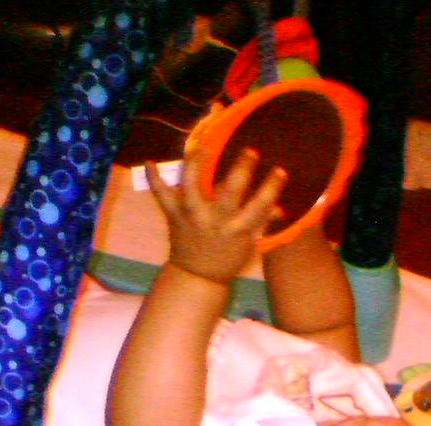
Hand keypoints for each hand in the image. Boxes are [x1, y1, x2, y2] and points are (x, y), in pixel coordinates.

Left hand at [146, 147, 286, 285]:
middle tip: (250, 151)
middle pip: (231, 190)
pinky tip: (149, 162)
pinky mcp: (174, 216)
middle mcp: (215, 220)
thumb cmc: (227, 259)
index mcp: (237, 229)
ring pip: (192, 185)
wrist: (196, 277)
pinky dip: (154, 180)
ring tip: (200, 144)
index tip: (281, 171)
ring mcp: (192, 216)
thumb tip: (280, 208)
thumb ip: (261, 223)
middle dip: (242, 169)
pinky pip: (162, 196)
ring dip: (195, 163)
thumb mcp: (248, 245)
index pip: (260, 205)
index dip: (272, 187)